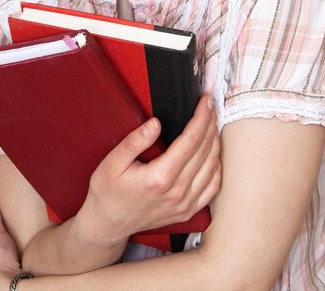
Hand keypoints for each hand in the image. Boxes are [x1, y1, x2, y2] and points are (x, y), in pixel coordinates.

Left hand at [0, 193, 21, 290]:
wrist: (7, 284)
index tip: (3, 207)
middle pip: (0, 235)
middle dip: (9, 227)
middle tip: (19, 216)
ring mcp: (4, 261)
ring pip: (11, 244)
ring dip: (18, 238)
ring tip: (29, 229)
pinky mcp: (16, 266)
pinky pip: (21, 251)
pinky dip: (25, 246)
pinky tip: (32, 244)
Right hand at [78, 93, 220, 246]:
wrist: (108, 224)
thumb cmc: (108, 192)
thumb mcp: (112, 162)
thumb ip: (134, 141)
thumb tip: (155, 123)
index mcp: (160, 177)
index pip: (191, 140)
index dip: (201, 116)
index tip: (205, 100)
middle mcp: (177, 192)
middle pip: (205, 150)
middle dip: (211, 122)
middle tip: (211, 104)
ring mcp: (185, 204)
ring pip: (213, 166)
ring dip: (215, 141)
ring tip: (212, 122)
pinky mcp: (188, 211)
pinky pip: (213, 187)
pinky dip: (217, 166)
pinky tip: (212, 152)